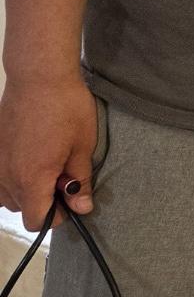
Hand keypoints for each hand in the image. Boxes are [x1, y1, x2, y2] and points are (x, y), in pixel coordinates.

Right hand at [0, 70, 98, 230]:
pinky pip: (0, 176)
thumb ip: (79, 180)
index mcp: (32, 178)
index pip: (36, 220)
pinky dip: (13, 175)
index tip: (70, 200)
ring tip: (47, 163)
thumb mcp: (82, 145)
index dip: (56, 216)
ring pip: (7, 195)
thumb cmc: (66, 107)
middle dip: (44, 200)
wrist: (38, 77)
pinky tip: (31, 154)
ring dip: (26, 189)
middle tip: (64, 174)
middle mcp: (7, 176)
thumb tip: (82, 207)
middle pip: (22, 208)